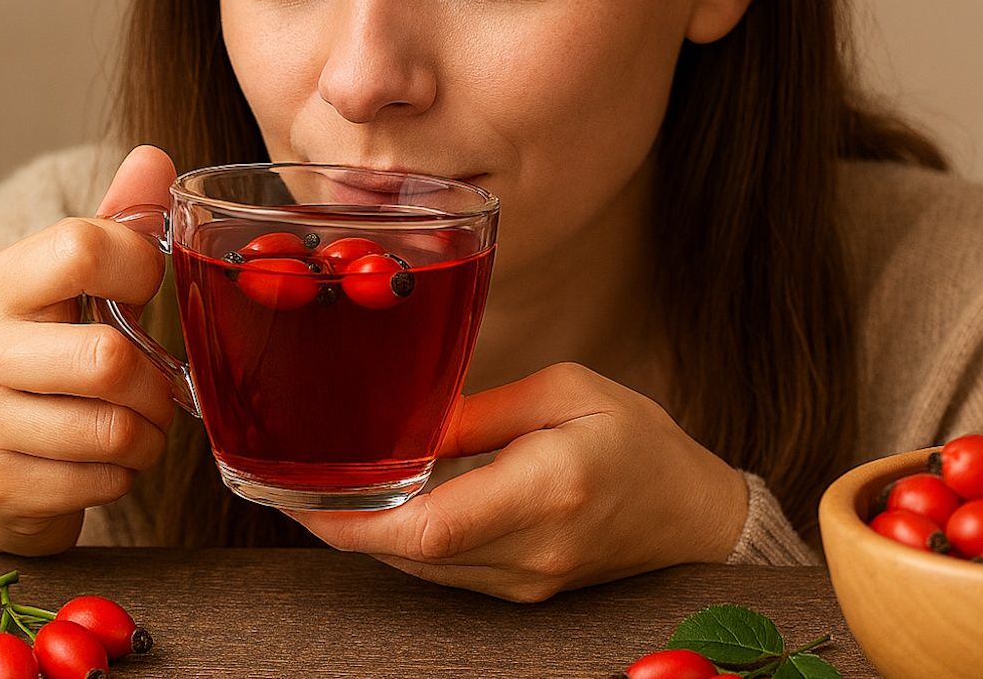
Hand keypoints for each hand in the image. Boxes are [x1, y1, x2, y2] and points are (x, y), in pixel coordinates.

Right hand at [0, 145, 179, 554]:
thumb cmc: (50, 367)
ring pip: (113, 428)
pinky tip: (108, 463)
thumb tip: (154, 157)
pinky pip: (102, 480)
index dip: (143, 266)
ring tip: (138, 427)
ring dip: (150, 435)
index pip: (82, 247)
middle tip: (158, 391)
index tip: (150, 289)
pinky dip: (126, 476)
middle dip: (158, 385)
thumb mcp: (79, 292)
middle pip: (109, 358)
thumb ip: (117, 226)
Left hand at [287, 362, 749, 601]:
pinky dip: (406, 542)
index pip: (433, 525)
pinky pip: (446, 571)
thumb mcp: (567, 391)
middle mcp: (535, 549)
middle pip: (414, 553)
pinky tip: (381, 509)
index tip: (304, 497)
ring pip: (422, 568)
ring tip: (321, 490)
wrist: (692, 513)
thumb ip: (480, 412)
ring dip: (368, 535)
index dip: (357, 520)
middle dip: (343, 524)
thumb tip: (408, 427)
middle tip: (289, 483)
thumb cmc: (637, 440)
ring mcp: (528, 581)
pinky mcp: (523, 591)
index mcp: (550, 489)